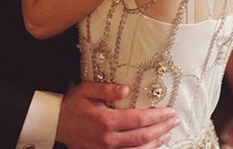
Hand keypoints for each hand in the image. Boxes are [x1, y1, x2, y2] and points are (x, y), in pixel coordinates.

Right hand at [55, 82, 178, 148]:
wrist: (57, 124)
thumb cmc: (73, 104)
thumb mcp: (86, 90)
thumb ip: (107, 89)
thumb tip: (126, 89)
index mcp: (106, 121)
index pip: (138, 119)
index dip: (157, 116)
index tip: (170, 111)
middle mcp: (108, 139)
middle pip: (142, 136)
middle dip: (162, 128)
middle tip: (175, 120)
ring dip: (156, 142)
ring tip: (168, 133)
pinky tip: (153, 145)